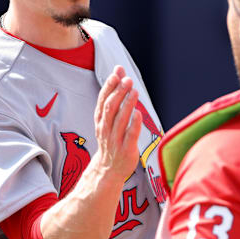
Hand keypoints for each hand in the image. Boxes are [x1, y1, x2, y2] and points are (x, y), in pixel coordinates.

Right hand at [93, 65, 141, 182]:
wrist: (109, 169)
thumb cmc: (112, 138)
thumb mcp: (110, 117)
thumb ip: (114, 93)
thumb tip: (119, 69)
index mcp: (100, 120)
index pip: (102, 101)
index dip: (108, 87)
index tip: (116, 74)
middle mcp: (105, 129)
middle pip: (109, 109)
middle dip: (118, 93)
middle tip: (128, 80)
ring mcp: (115, 141)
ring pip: (119, 121)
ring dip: (126, 105)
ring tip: (134, 91)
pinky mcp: (126, 150)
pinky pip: (129, 136)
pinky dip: (133, 125)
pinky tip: (138, 113)